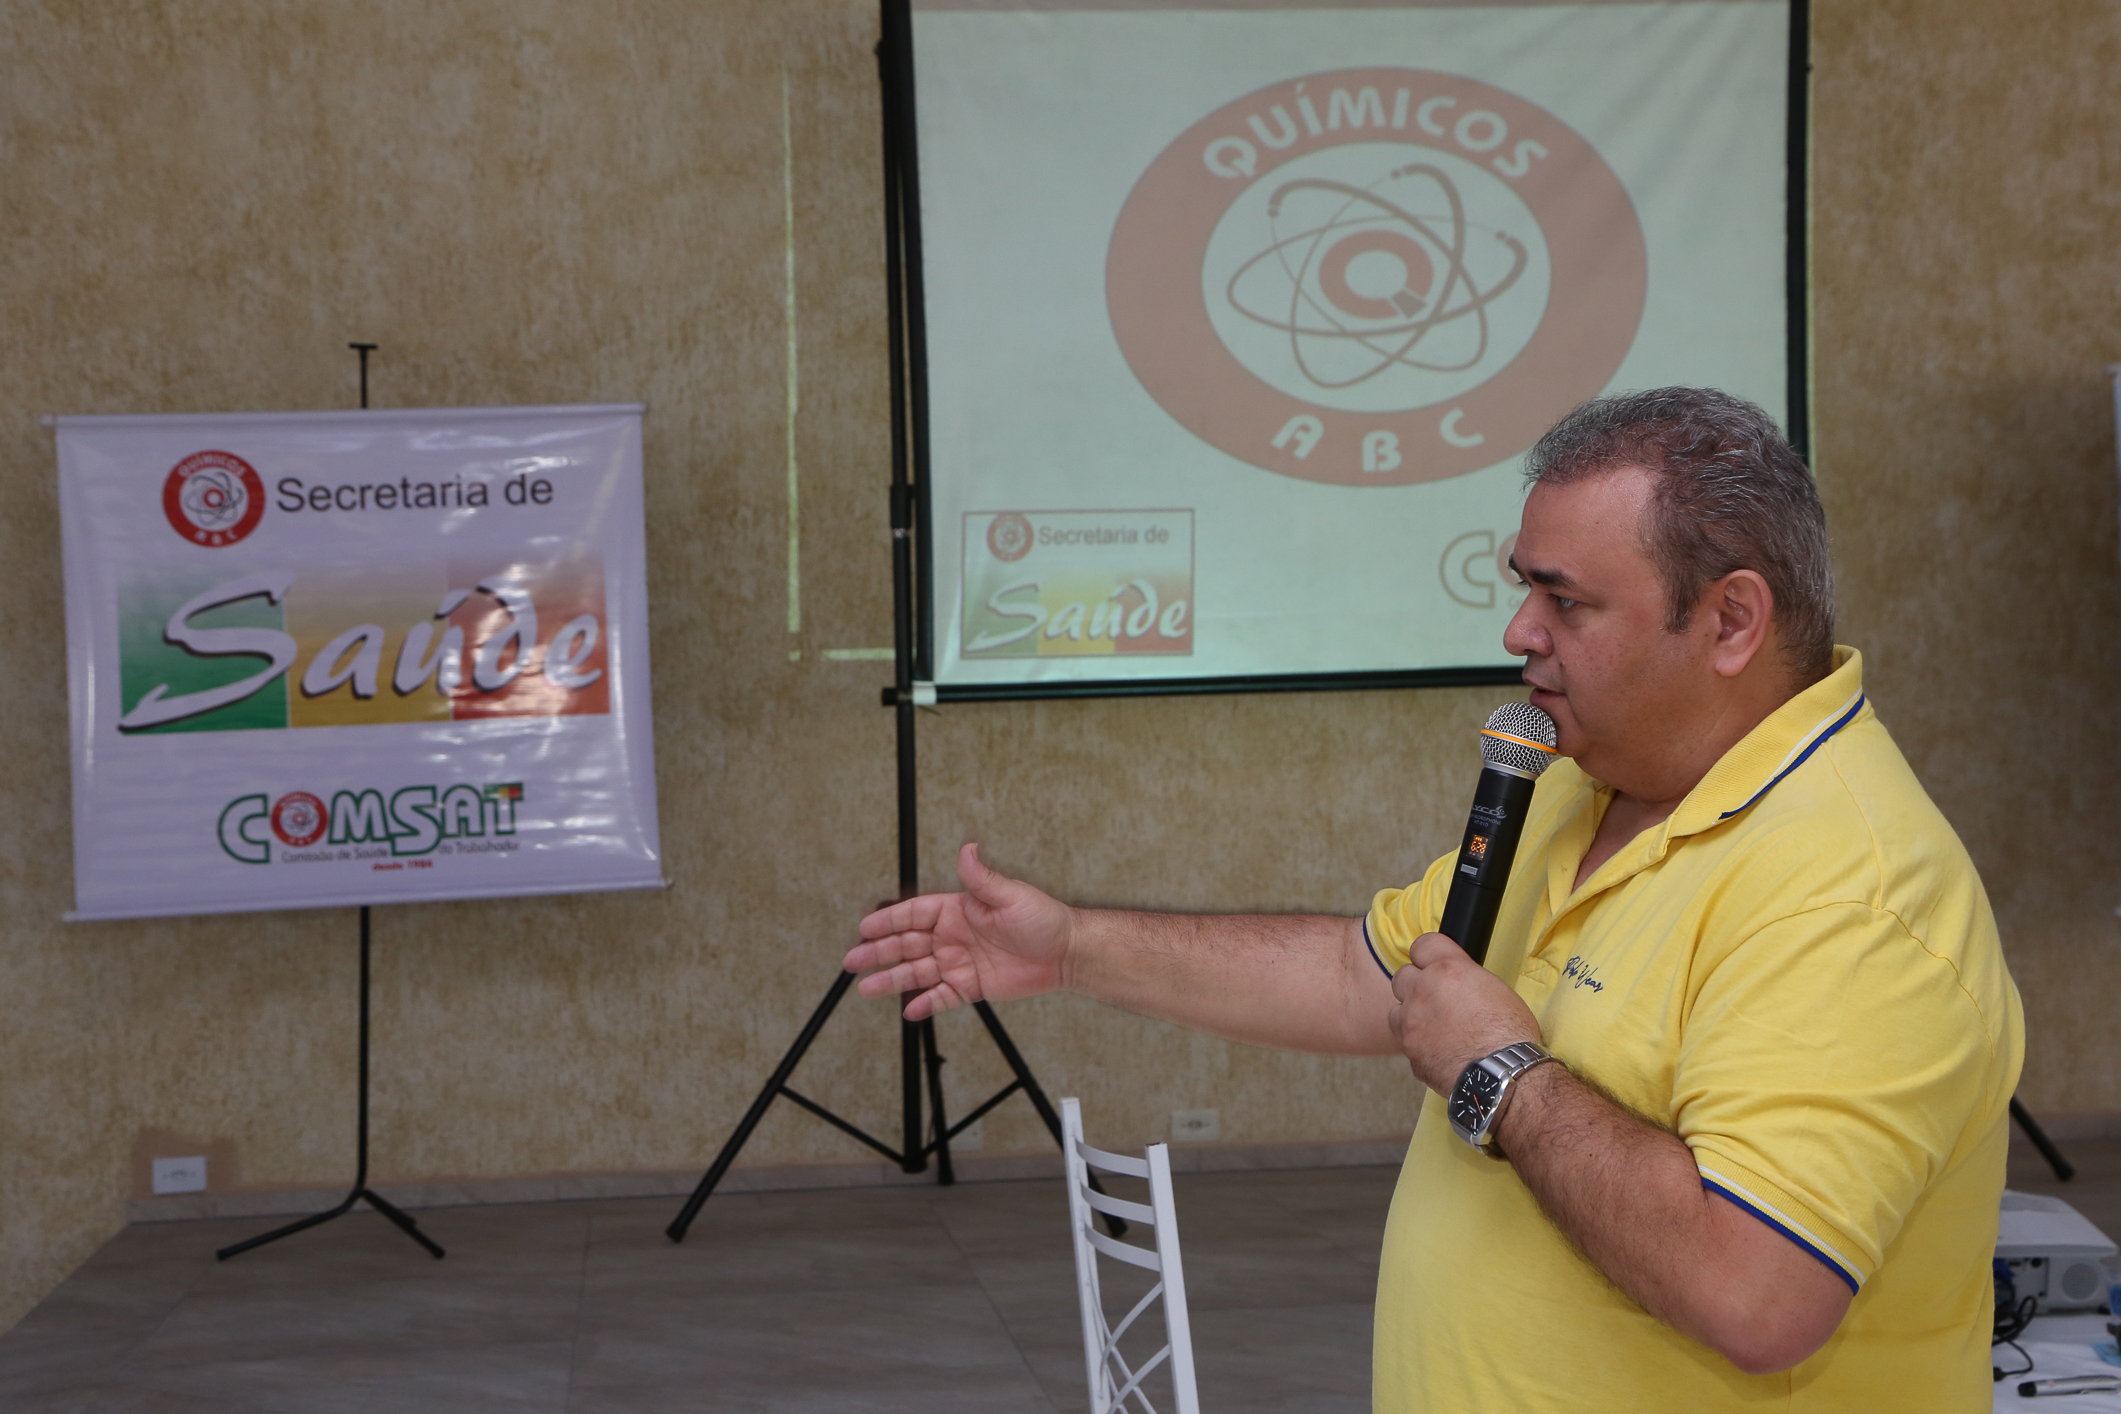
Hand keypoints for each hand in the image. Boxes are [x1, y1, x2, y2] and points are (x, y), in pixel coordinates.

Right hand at [845, 843, 1072, 1019]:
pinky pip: (943, 997)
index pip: (914, 914)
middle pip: (907, 945)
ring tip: (867, 989)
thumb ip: (981, 879)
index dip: (888, 920)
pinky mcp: (972, 987)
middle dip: (879, 952)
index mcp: (958, 911)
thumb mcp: (1010, 895)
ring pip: (918, 973)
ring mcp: (961, 963)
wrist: (1066, 954)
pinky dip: (925, 1004)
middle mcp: (954, 936)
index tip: (865, 926)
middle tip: (852, 960)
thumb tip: (967, 849)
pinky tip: (909, 1010)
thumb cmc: (1043, 920)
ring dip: (893, 980)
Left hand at [1387, 932, 1542, 1093]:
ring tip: (1435, 1026)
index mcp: (1447, 970)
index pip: (1423, 945)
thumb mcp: (1496, 989)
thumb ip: (1465, 979)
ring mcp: (1412, 1024)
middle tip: (1436, 997)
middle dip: (1417, 984)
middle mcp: (1423, 992)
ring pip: (1397, 1010)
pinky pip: (1407, 1043)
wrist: (1503, 1076)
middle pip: (1402, 976)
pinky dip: (1419, 1044)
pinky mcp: (1410, 1053)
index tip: (1434, 962)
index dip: (1430, 955)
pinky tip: (1440, 1050)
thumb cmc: (1510, 1035)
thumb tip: (1456, 982)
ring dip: (1411, 1015)